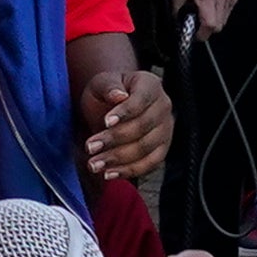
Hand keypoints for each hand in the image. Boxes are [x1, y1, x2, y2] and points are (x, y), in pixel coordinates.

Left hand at [75, 45, 171, 182]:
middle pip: (142, 127)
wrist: (111, 107)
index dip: (124, 112)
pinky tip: (109, 174)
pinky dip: (129, 171)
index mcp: (150, 85)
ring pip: (145, 149)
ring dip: (118, 159)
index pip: (140, 100)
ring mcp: (166, 130)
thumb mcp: (101, 83)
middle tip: (90, 147)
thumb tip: (118, 96)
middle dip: (114, 139)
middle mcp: (163, 107)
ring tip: (94, 164)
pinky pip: (149, 164)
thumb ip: (109, 86)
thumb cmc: (106, 92)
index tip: (105, 122)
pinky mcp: (162, 149)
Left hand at [171, 0, 239, 40]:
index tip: (194, 35)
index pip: (210, 24)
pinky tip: (210, 7)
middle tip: (196, 23)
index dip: (202, 34)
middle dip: (206, 29)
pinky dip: (219, 15)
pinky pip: (227, 14)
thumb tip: (177, 25)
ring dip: (213, 22)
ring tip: (203, 13)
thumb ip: (176, 9)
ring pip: (223, 22)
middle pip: (218, 26)